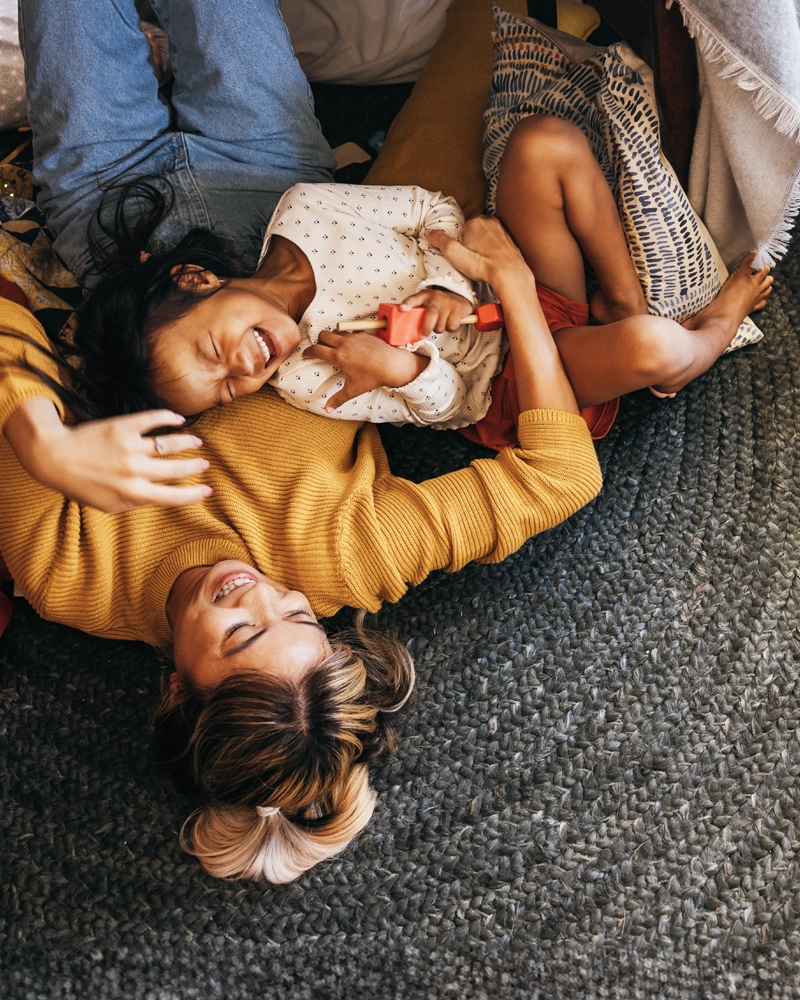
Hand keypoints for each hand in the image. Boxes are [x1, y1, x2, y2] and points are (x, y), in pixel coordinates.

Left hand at [4, 399, 211, 512]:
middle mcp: (135, 471)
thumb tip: (160, 497)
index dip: (194, 494)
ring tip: (197, 442)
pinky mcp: (122, 427)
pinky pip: (152, 419)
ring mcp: (129, 447)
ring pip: (169, 443)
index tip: (207, 491)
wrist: (54, 458)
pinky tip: (178, 419)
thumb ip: (135, 502)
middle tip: (204, 463)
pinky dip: (169, 417)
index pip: (173, 496)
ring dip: (187, 442)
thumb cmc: (81, 485)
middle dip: (194, 466)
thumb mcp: (109, 504)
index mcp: (133, 493)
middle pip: (176, 469)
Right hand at [303, 331, 428, 409]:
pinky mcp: (364, 333)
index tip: (306, 355)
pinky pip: (350, 332)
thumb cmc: (373, 378)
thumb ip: (338, 399)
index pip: (316, 350)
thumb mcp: (354, 390)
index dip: (308, 352)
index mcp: (338, 356)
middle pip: (323, 335)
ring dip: (332, 338)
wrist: (393, 365)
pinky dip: (347, 337)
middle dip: (318, 341)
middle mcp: (344, 343)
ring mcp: (354, 336)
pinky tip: (352, 346)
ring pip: (336, 331)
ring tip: (335, 347)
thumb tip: (327, 410)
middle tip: (320, 349)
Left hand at [399, 287, 473, 337]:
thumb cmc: (437, 305)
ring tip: (439, 324)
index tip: (402, 309)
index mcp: (424, 296)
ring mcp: (448, 302)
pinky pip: (452, 326)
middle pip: (431, 314)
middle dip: (426, 328)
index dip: (408, 303)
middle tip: (423, 336)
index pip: (414, 298)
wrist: (458, 297)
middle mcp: (436, 297)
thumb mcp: (425, 303)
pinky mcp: (458, 309)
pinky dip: (450, 328)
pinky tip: (449, 322)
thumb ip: (416, 312)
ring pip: (440, 325)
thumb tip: (405, 331)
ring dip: (438, 329)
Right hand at [425, 217, 529, 290]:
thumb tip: (428, 232)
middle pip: (475, 232)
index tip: (463, 256)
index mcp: (475, 221)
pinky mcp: (511, 241)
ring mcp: (503, 230)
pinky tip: (493, 262)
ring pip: (487, 238)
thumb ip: (439, 240)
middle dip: (472, 245)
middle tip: (472, 261)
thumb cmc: (481, 265)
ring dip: (484, 248)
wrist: (509, 274)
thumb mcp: (453, 253)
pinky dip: (495, 252)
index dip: (460, 245)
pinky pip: (498, 244)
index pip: (462, 231)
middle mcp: (490, 221)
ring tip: (483, 263)